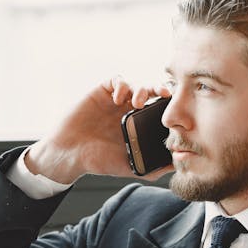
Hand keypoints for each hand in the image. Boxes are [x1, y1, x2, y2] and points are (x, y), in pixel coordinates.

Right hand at [25, 77, 172, 183]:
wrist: (70, 155)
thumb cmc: (98, 161)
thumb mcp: (130, 167)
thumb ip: (153, 168)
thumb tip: (176, 166)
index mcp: (139, 125)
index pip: (159, 109)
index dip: (169, 106)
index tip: (176, 110)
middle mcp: (129, 110)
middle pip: (151, 91)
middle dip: (160, 89)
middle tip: (165, 95)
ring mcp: (115, 100)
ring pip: (136, 84)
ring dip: (142, 88)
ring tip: (137, 103)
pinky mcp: (101, 92)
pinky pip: (116, 80)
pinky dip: (122, 85)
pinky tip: (118, 98)